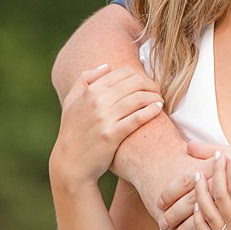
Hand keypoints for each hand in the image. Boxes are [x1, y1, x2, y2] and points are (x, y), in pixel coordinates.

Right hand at [50, 64, 163, 190]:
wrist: (70, 163)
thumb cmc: (72, 131)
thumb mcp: (71, 101)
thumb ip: (84, 79)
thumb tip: (107, 66)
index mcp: (90, 90)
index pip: (122, 72)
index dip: (139, 74)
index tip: (146, 82)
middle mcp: (97, 101)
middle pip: (134, 83)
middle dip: (150, 84)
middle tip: (157, 91)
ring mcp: (105, 119)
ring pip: (138, 98)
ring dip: (154, 96)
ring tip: (159, 100)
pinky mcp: (113, 135)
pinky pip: (138, 118)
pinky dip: (151, 110)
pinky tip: (158, 109)